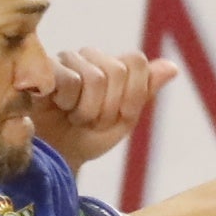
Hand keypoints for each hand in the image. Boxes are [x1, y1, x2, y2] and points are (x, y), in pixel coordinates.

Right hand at [30, 46, 175, 168]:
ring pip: (95, 77)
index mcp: (113, 66)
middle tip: (92, 121)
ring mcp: (66, 60)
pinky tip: (57, 107)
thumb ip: (145, 92)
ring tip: (74, 117)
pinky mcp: (43, 67)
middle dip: (109, 108)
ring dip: (87, 110)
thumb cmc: (88, 137)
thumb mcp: (123, 120)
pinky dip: (68, 103)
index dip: (134, 94)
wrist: (56, 159)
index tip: (121, 116)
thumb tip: (172, 67)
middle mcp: (90, 57)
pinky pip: (69, 80)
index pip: (136, 62)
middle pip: (117, 70)